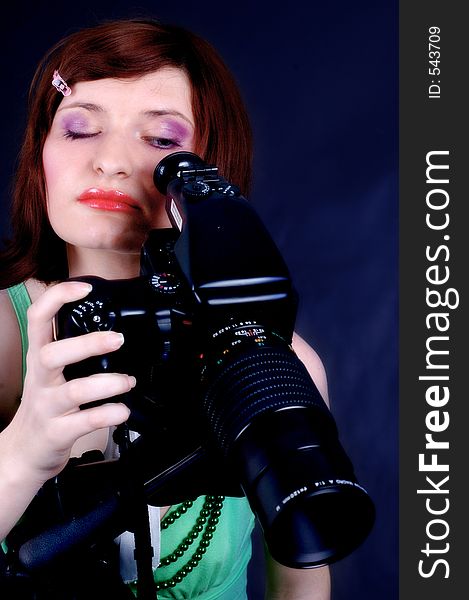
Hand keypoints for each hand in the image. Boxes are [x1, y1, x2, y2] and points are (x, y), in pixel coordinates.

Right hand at [4, 281, 132, 484]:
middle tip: (117, 340)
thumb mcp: (52, 373)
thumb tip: (109, 329)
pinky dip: (107, 414)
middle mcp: (40, 380)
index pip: (38, 319)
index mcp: (39, 359)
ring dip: (106, 383)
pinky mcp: (57, 432)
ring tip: (127, 381)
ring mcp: (47, 407)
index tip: (84, 287)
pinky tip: (123, 410)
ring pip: (73, 391)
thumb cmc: (46, 406)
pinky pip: (83, 422)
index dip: (58, 298)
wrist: (25, 451)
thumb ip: (73, 350)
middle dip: (86, 344)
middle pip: (51, 354)